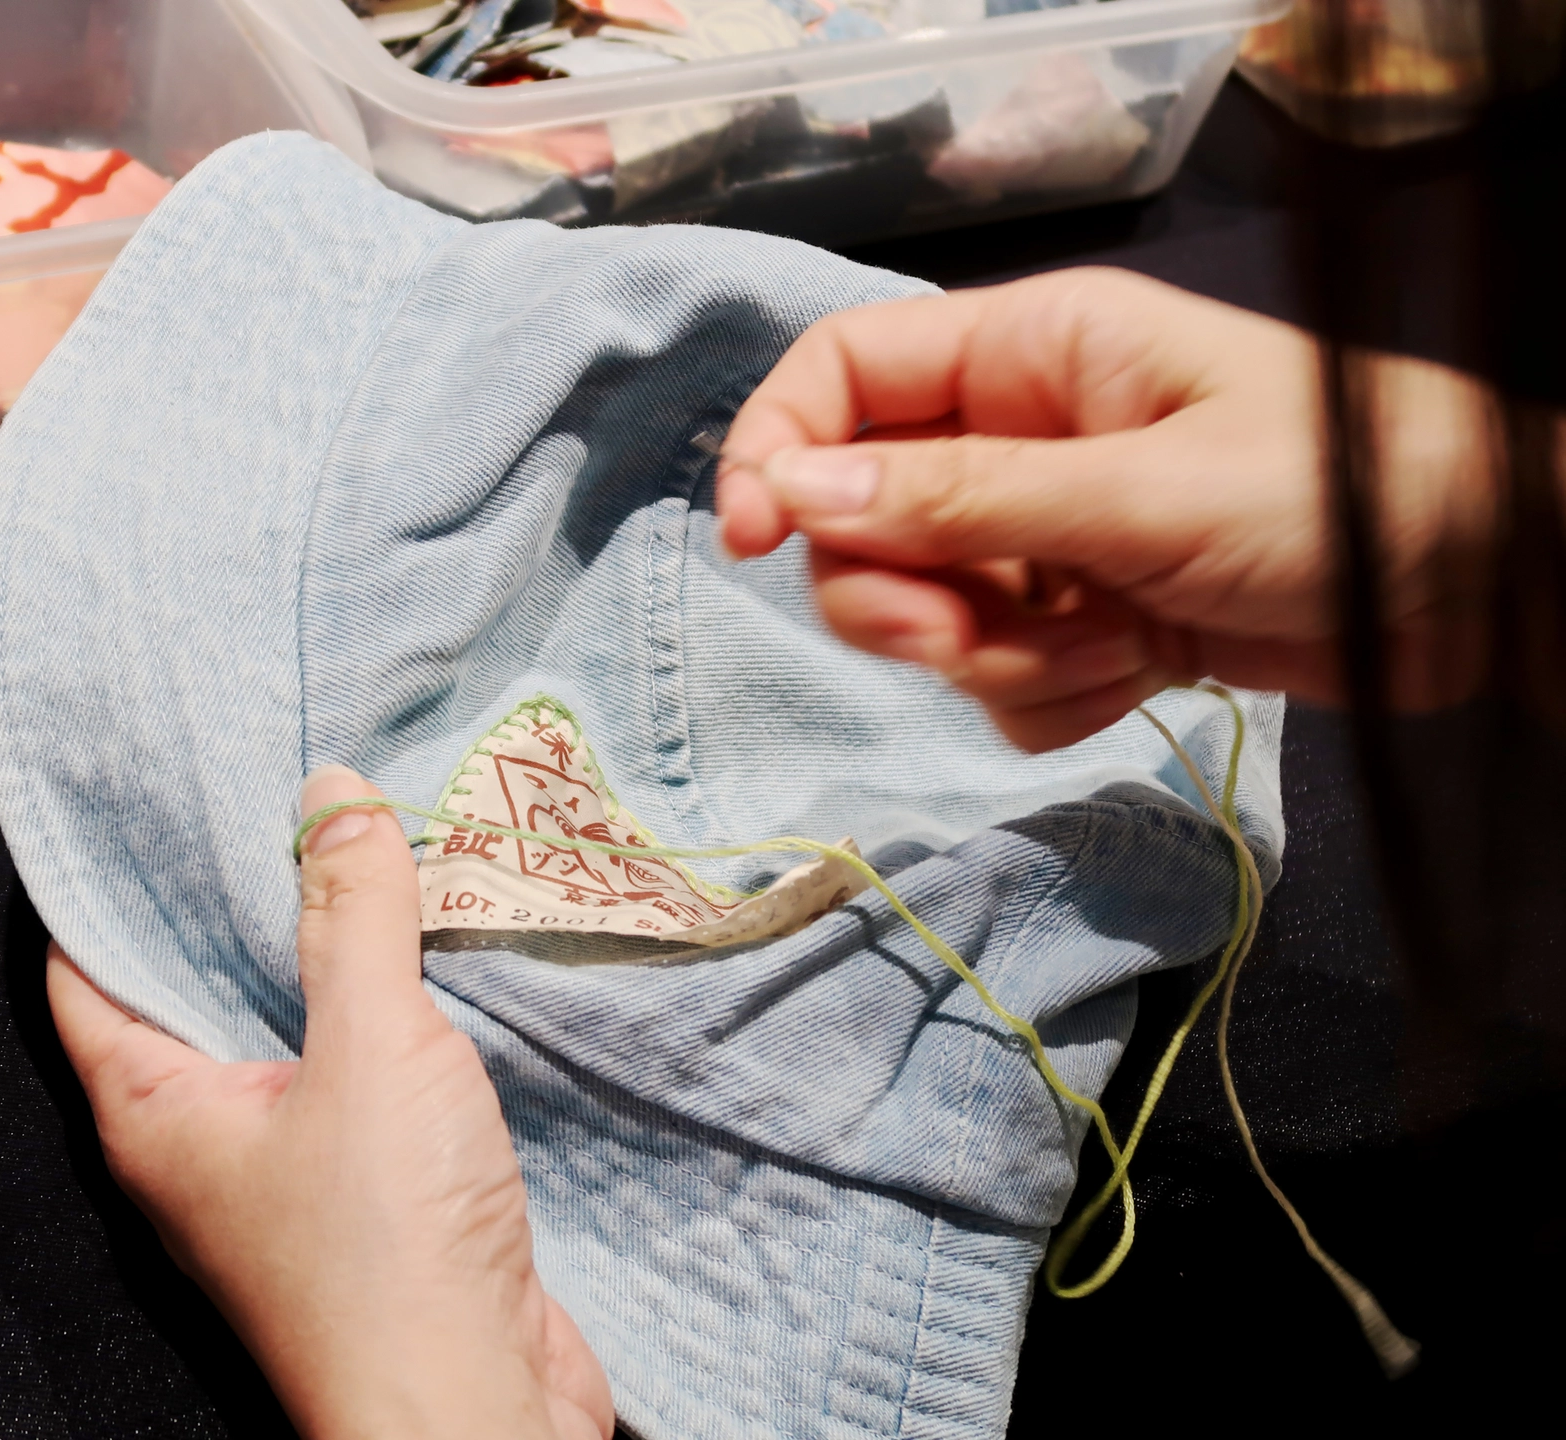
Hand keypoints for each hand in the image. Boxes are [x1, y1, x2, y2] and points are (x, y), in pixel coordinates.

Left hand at [48, 765, 612, 1439]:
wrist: (474, 1414)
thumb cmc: (385, 1250)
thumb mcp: (370, 1049)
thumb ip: (353, 916)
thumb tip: (331, 795)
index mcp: (153, 1115)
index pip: (84, 971)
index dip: (103, 880)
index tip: (143, 791)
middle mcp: (201, 1146)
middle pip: (190, 992)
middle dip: (234, 898)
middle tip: (280, 791)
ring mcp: (284, 1176)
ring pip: (283, 1034)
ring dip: (321, 954)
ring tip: (363, 848)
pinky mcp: (367, 1198)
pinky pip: (357, 1077)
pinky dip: (383, 1014)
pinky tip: (430, 955)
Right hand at [717, 267, 1493, 749]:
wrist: (1481, 590)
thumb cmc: (1328, 492)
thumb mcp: (1136, 491)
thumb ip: (960, 499)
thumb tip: (791, 495)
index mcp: (1028, 356)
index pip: (842, 375)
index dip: (775, 449)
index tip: (752, 541)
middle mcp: (1020, 439)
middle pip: (862, 518)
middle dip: (900, 595)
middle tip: (969, 633)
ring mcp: (1049, 538)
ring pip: (926, 615)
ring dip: (994, 658)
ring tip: (1104, 650)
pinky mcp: (1084, 625)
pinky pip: (995, 682)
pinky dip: (1048, 699)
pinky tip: (1135, 677)